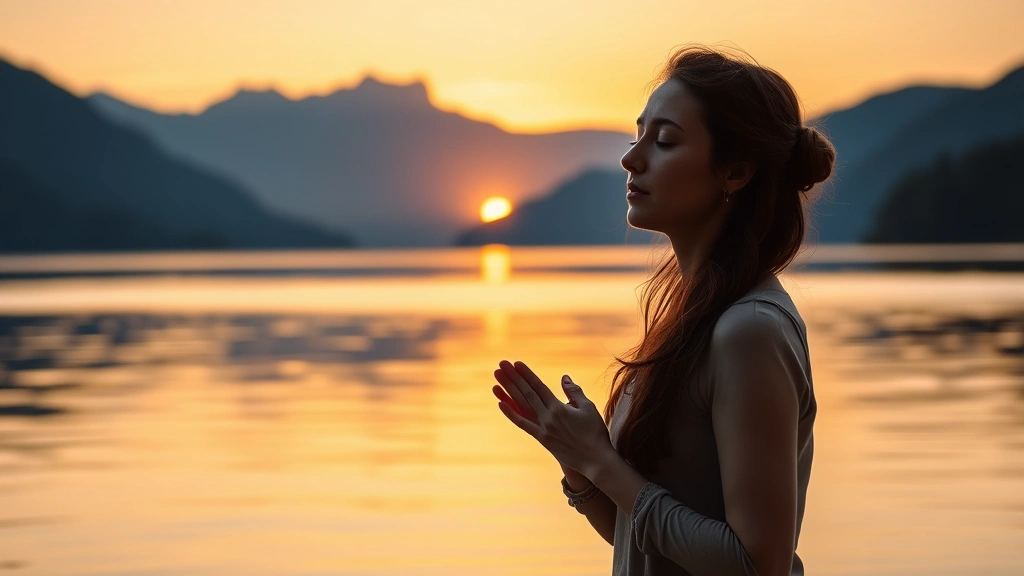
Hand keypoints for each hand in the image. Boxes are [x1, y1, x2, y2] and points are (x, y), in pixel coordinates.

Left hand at [491, 359, 613, 479]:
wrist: (595, 459)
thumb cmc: (595, 432)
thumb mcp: (588, 408)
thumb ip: (574, 392)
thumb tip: (563, 377)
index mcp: (559, 407)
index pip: (539, 386)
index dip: (527, 374)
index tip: (516, 363)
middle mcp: (548, 417)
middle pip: (527, 393)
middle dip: (513, 377)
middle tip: (502, 364)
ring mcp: (543, 429)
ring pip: (522, 406)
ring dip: (509, 390)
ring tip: (497, 378)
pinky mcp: (542, 439)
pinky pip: (523, 425)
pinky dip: (511, 414)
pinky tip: (501, 404)